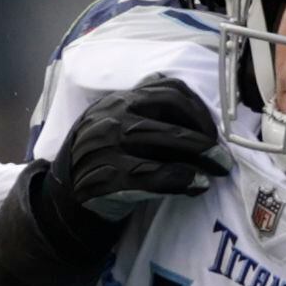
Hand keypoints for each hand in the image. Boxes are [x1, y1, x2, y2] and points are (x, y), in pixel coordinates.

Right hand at [46, 77, 221, 235]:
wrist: (64, 195)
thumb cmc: (101, 159)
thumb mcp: (116, 124)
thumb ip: (147, 113)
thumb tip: (200, 123)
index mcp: (120, 100)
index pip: (169, 89)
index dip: (198, 109)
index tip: (212, 130)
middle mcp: (115, 116)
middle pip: (173, 114)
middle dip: (205, 135)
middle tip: (222, 156)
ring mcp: (111, 145)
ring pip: (168, 141)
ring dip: (201, 157)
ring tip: (217, 170)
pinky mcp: (112, 176)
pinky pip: (158, 174)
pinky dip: (184, 179)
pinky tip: (198, 186)